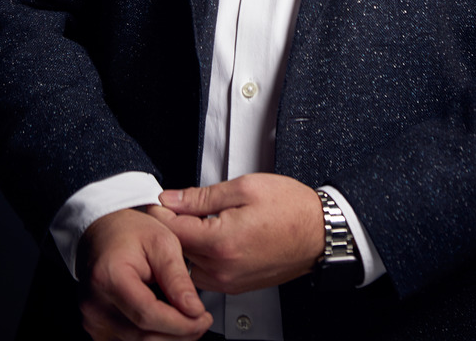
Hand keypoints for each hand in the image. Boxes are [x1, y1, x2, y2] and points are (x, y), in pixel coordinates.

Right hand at [77, 207, 213, 339]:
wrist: (103, 231)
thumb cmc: (130, 231)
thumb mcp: (162, 241)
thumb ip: (177, 277)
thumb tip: (193, 310)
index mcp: (109, 277)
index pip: (148, 315)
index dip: (180, 323)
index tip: (203, 318)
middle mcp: (94, 304)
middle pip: (144, 336)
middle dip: (180, 333)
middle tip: (202, 320)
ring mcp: (92, 320)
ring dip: (168, 337)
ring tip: (187, 319)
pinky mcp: (96, 329)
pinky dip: (153, 336)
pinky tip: (167, 321)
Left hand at [158, 173, 324, 295]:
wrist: (318, 233)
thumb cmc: (290, 208)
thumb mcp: (244, 188)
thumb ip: (202, 196)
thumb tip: (172, 199)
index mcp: (221, 241)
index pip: (172, 230)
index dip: (160, 212)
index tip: (156, 202)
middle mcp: (222, 269)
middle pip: (177, 250)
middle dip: (171, 228)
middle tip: (171, 208)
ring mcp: (229, 281)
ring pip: (189, 265)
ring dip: (186, 245)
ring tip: (192, 222)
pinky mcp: (236, 286)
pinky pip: (205, 274)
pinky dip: (201, 257)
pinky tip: (209, 238)